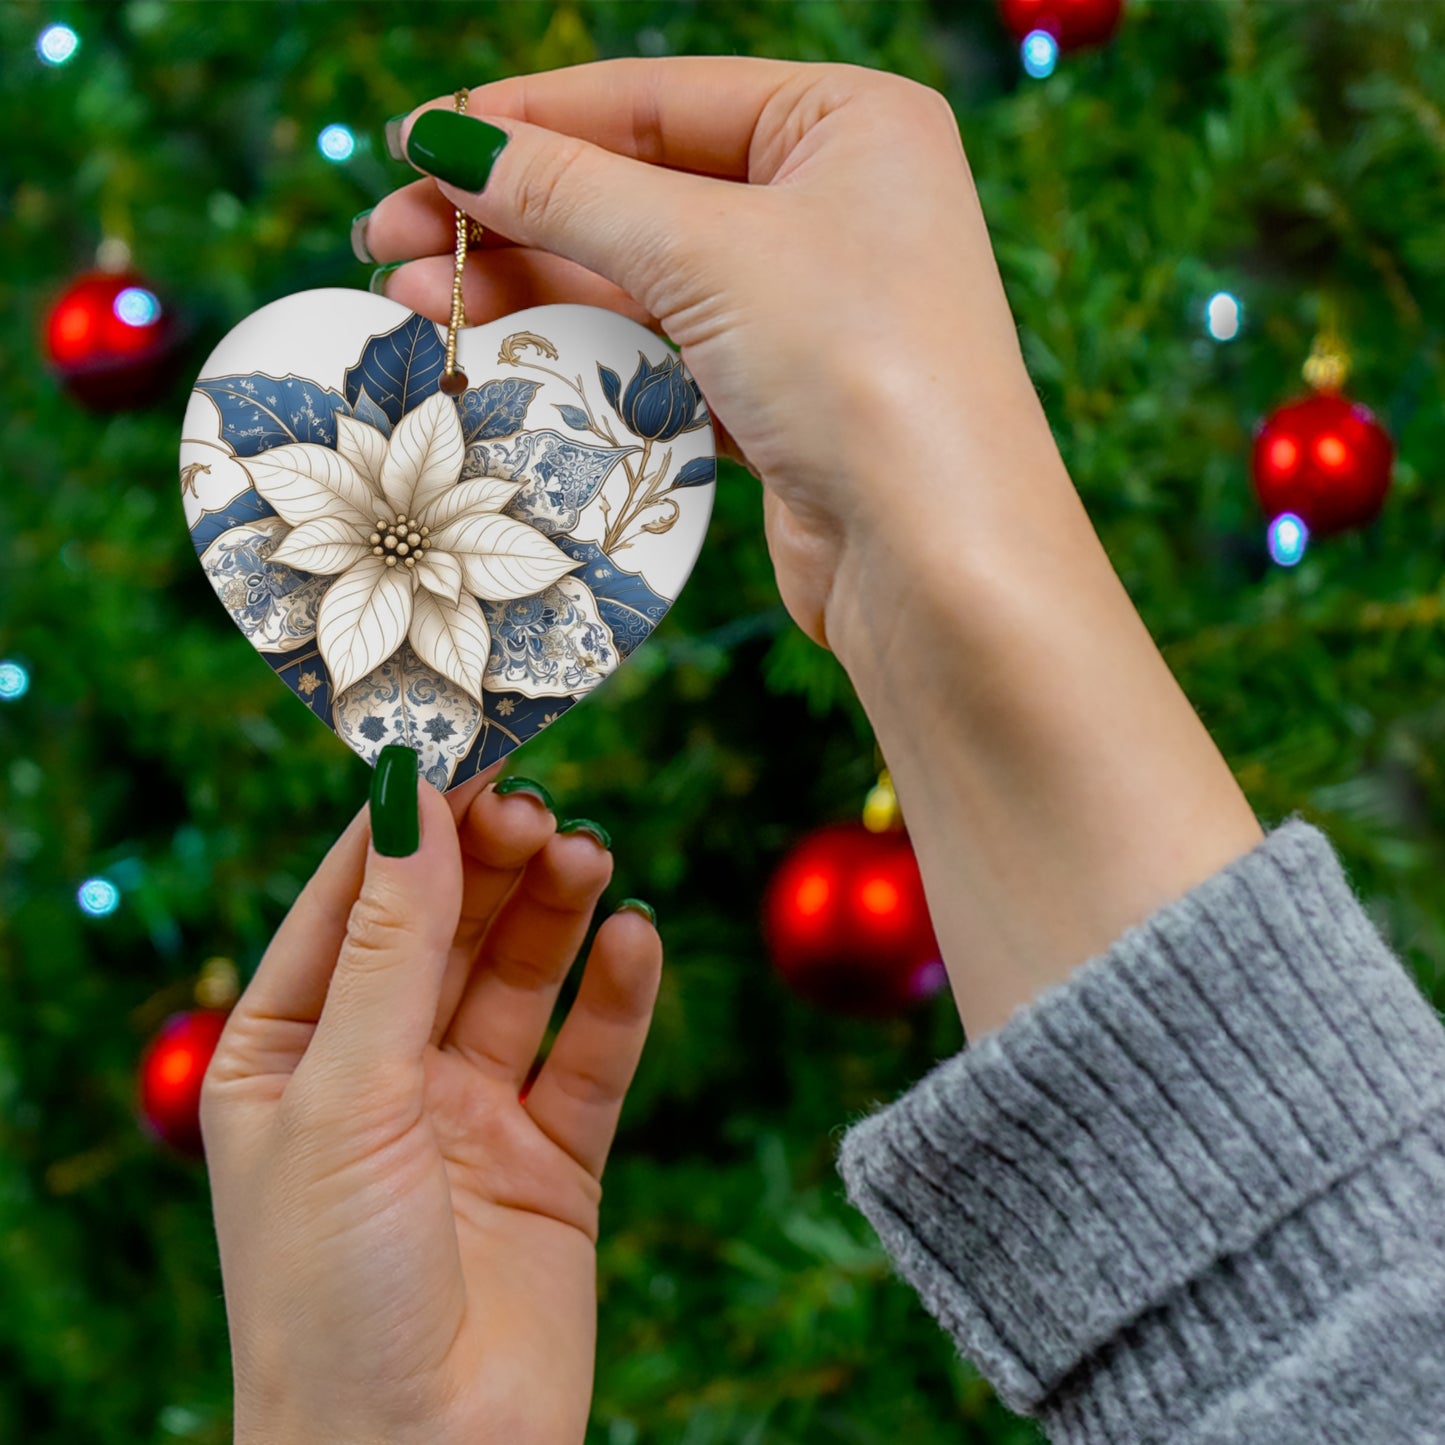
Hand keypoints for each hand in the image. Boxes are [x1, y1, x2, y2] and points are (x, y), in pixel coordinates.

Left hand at [201, 769, 660, 1444]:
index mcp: (289, 1053)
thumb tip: (410, 798)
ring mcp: (469, 1114)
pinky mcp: (553, 1159)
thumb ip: (391, 946)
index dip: (406, 825)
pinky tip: (635, 940)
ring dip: (555, 912)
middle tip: (537, 807)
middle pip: (446, 929)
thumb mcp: (346, 1095)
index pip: (350, 903)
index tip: (462, 748)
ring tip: (588, 856)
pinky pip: (591, 1056)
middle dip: (489, 863)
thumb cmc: (331, 1293)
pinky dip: (617, 995)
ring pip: (521, 979)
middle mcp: (380, 1073)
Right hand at [364, 58, 1261, 1040]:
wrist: (938, 559)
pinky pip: (662, 352)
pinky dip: (583, 352)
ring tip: (413, 298)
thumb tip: (445, 141)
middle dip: (511, 214)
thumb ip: (569, 191)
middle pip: (638, 189)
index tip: (416, 144)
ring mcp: (809, 307)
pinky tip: (496, 351)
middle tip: (388, 238)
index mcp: (848, 123)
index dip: (527, 119)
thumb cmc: (859, 368)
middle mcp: (835, 205)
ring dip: (529, 287)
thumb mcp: (705, 252)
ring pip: (641, 279)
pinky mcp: (782, 397)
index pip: (656, 98)